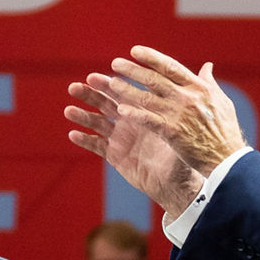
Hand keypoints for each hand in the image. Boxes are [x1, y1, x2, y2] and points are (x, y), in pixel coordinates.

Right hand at [66, 73, 202, 217]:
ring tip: (69, 110)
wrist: (176, 183)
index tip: (93, 77)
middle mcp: (128, 121)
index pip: (122, 92)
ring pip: (97, 123)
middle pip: (105, 104)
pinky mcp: (114, 155)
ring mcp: (120, 138)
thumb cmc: (182, 153)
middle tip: (74, 87)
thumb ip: (174, 110)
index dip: (107, 84)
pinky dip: (85, 140)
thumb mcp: (178, 131)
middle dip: (89, 95)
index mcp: (142, 111)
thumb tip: (191, 84)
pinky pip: (97, 146)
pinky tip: (73, 134)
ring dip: (82, 116)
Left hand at [106, 46, 245, 175]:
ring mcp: (179, 114)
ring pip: (147, 98)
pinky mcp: (172, 132)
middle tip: (115, 64)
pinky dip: (134, 114)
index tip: (134, 51)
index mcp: (199, 87)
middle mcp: (187, 97)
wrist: (227, 158)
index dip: (151, 57)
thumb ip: (209, 82)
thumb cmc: (225, 129)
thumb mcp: (221, 100)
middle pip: (154, 79)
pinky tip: (120, 110)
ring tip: (111, 84)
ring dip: (127, 90)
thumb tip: (207, 66)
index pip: (170, 66)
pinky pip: (148, 120)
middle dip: (132, 70)